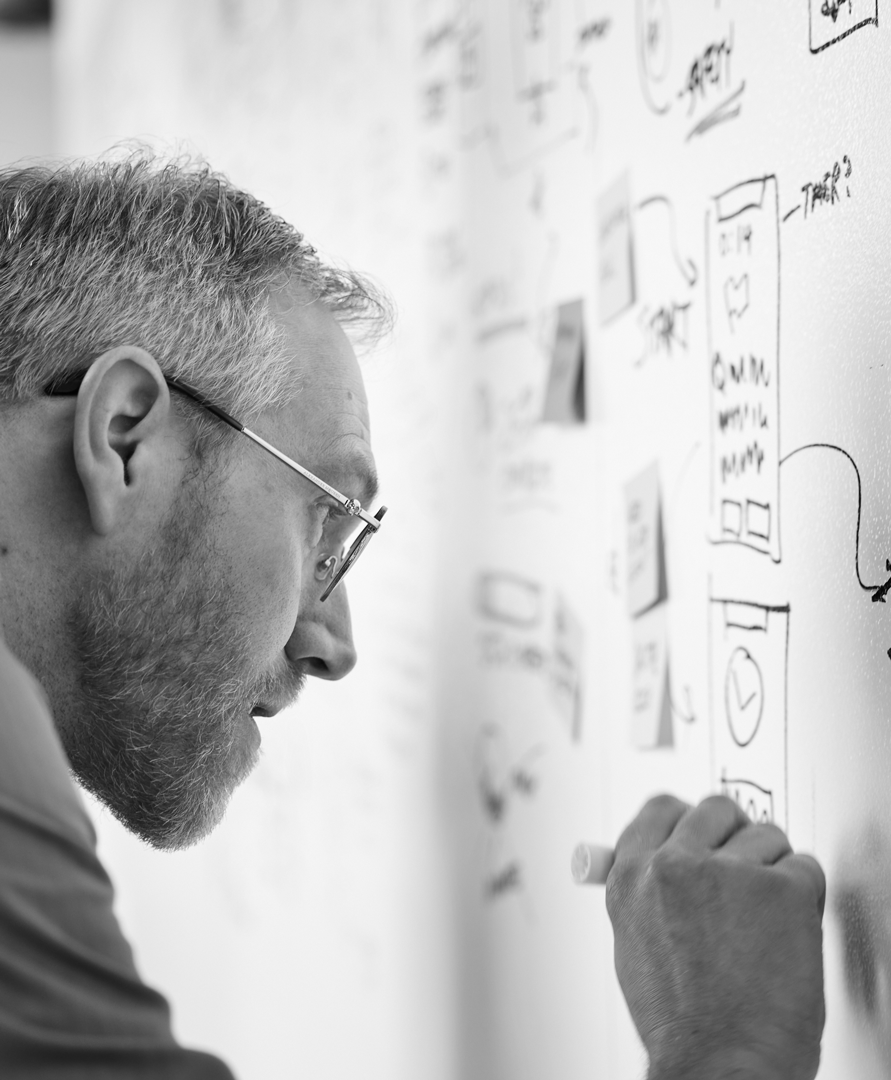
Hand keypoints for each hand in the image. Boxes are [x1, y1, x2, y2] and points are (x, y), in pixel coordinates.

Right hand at [605, 794, 825, 1079]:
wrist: (720, 1063)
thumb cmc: (682, 1022)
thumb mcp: (635, 943)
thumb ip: (647, 891)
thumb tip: (661, 863)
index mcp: (632, 875)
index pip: (661, 809)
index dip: (689, 820)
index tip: (703, 830)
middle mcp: (674, 864)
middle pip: (715, 809)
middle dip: (734, 836)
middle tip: (745, 872)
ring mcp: (729, 872)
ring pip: (765, 835)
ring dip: (771, 869)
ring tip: (764, 922)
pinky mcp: (781, 888)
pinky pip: (805, 867)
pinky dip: (804, 896)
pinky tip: (787, 933)